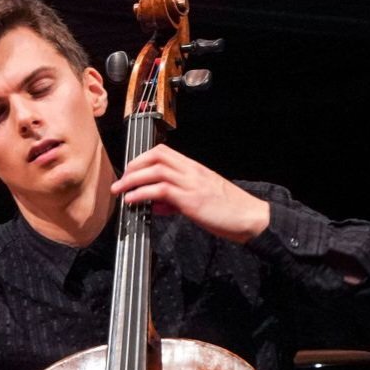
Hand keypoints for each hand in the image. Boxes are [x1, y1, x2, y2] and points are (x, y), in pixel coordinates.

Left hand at [110, 144, 269, 243]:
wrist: (249, 217)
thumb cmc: (227, 210)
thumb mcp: (199, 199)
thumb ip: (176, 199)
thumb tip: (155, 204)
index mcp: (194, 168)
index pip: (163, 152)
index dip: (142, 159)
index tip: (131, 171)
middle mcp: (191, 171)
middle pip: (156, 156)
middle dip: (134, 166)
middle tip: (122, 180)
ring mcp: (191, 183)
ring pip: (155, 171)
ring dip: (132, 180)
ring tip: (120, 191)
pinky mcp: (190, 200)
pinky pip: (161, 190)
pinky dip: (142, 194)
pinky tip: (132, 200)